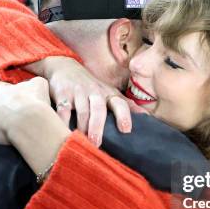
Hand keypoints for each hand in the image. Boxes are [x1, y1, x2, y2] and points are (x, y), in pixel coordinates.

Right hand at [28, 57, 147, 146]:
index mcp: (108, 94)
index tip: (126, 130)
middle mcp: (94, 92)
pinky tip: (62, 130)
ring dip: (82, 126)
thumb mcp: (109, 92)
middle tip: (97, 142)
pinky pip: (62, 108)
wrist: (63, 66)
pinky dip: (62, 120)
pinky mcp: (62, 94)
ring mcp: (78, 92)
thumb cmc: (90, 86)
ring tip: (82, 141)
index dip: (123, 115)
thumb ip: (126, 105)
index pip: (119, 103)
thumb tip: (147, 117)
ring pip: (82, 110)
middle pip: (98, 109)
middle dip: (98, 125)